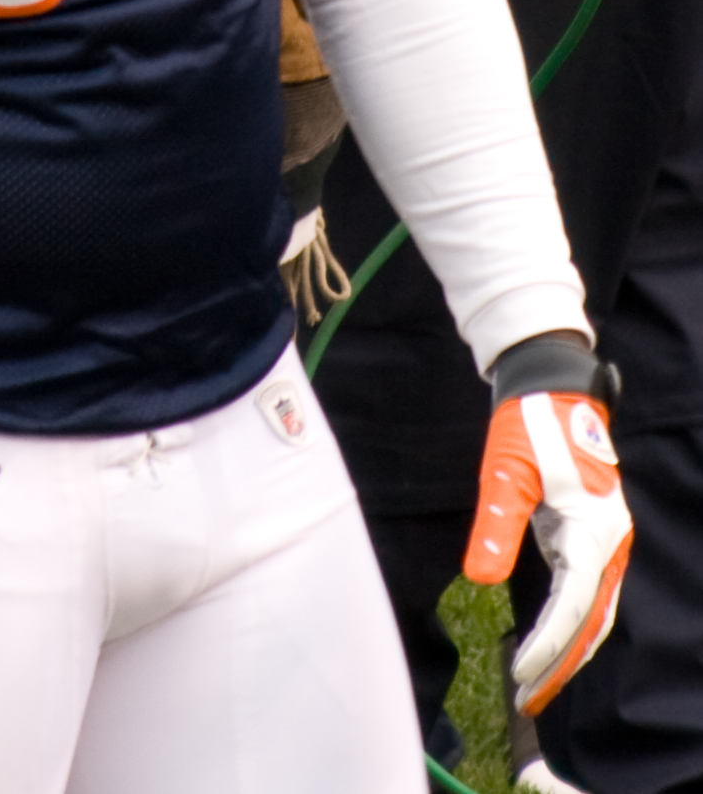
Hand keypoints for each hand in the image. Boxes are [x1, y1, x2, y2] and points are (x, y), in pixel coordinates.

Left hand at [465, 338, 631, 716]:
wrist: (550, 385)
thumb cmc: (527, 424)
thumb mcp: (506, 472)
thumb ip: (496, 525)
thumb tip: (479, 579)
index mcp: (595, 530)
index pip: (573, 604)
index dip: (546, 644)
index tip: (518, 673)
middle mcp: (609, 542)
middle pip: (590, 620)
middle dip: (561, 664)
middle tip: (527, 702)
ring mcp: (603, 540)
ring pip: (592, 612)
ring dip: (566, 651)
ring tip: (534, 688)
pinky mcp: (588, 536)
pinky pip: (583, 593)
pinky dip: (567, 625)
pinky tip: (544, 645)